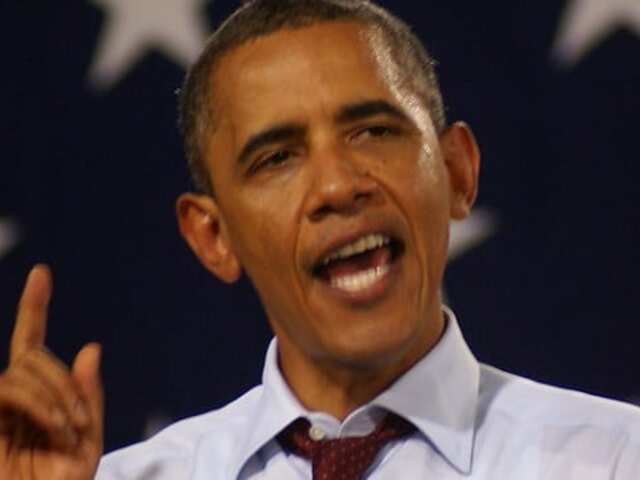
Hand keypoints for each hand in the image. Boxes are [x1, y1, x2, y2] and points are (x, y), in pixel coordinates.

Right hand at [0, 265, 102, 479]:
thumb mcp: (86, 443)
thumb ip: (89, 398)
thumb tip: (91, 346)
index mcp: (38, 398)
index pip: (31, 344)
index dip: (34, 307)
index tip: (42, 273)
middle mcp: (13, 397)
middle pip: (32, 355)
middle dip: (64, 382)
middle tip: (79, 422)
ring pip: (21, 369)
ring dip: (54, 394)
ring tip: (68, 429)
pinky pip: (7, 388)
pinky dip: (38, 401)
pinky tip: (56, 425)